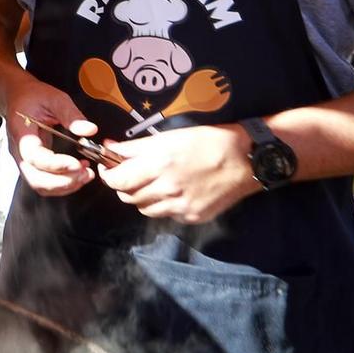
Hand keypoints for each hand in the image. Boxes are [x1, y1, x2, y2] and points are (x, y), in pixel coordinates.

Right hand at [0, 74, 95, 195]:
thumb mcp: (53, 97)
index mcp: (21, 132)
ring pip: (40, 185)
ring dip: (63, 186)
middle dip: (62, 182)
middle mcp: (19, 151)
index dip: (55, 164)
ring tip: (85, 175)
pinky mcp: (33, 164)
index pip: (34, 156)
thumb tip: (89, 130)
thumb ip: (71, 114)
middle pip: (35, 178)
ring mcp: (24, 160)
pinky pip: (44, 182)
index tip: (76, 163)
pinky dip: (62, 184)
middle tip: (84, 173)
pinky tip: (78, 174)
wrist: (16, 97)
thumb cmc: (32, 96)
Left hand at [98, 123, 261, 223]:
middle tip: (128, 174)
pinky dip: (161, 204)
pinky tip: (172, 191)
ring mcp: (180, 206)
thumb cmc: (209, 141)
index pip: (118, 180)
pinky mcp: (191, 216)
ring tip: (152, 182)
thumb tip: (109, 148)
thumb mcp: (171, 136)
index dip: (107, 175)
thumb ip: (136, 147)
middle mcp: (167, 188)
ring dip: (141, 197)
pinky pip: (165, 214)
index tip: (107, 167)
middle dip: (123, 185)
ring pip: (144, 208)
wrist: (246, 161)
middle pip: (128, 196)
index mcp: (160, 164)